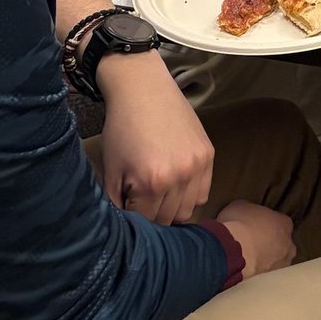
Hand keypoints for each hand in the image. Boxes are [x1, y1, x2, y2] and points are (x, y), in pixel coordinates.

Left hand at [97, 55, 214, 222]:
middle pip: (168, 220)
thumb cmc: (122, 129)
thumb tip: (124, 229)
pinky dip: (190, 195)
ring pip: (188, 211)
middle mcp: (179, 176)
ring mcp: (198, 165)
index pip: (145, 223)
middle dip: (152, 214)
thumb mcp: (111, 170)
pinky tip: (176, 183)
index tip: (128, 205)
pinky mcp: (209, 154)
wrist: (143, 90)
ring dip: (172, 208)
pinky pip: (204, 192)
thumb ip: (116, 205)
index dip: (134, 217)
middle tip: (142, 197)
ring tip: (159, 192)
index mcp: (151, 182)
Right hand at [216, 199, 295, 276]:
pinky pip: (266, 276)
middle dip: (271, 244)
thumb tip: (247, 216)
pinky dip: (259, 274)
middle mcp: (289, 245)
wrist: (231, 253)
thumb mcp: (240, 206)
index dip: (268, 225)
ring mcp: (281, 265)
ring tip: (249, 260)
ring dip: (267, 261)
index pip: (281, 223)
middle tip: (254, 244)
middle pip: (283, 244)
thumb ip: (250, 211)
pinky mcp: (271, 281)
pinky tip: (247, 272)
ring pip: (277, 262)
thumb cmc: (238, 224)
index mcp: (285, 223)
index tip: (257, 227)